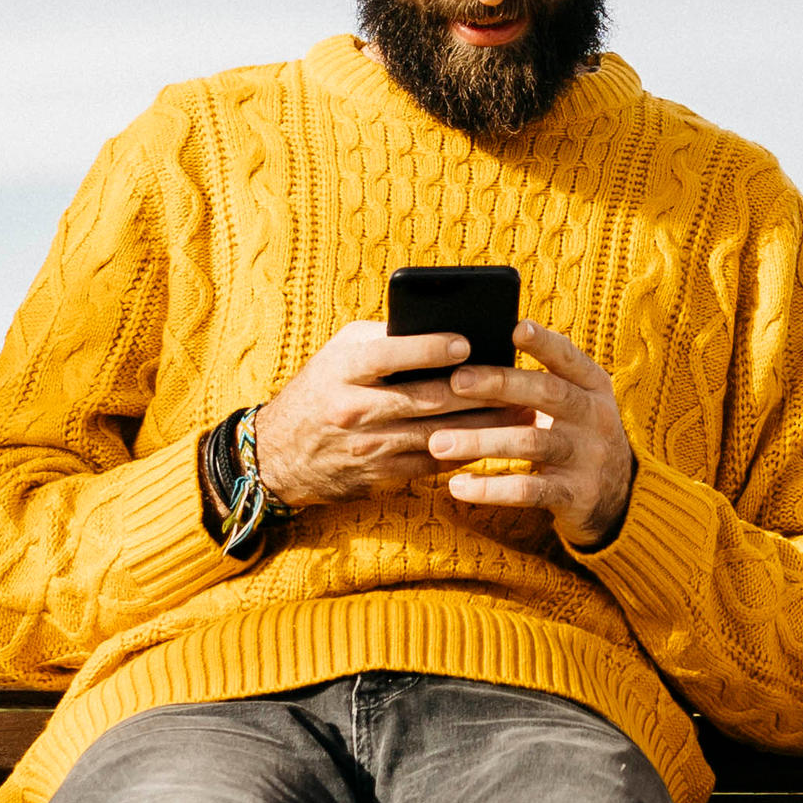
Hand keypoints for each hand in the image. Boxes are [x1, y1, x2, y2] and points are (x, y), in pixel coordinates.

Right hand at [248, 320, 537, 511]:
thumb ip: (383, 339)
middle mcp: (354, 409)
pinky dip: (467, 452)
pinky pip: (433, 463)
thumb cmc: (320, 389)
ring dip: (486, 427)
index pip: (389, 355)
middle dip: (479, 392)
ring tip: (524, 414)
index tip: (466, 341)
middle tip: (520, 383)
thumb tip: (443, 326)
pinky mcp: (380, 476)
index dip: (429, 348)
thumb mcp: (338, 354)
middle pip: (427, 399)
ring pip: (439, 435)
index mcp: (343, 370)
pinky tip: (496, 440)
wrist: (279, 455)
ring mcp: (368, 447)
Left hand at [440, 321, 637, 550]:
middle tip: (456, 381)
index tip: (516, 327)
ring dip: (481, 441)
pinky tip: (458, 485)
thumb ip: (539, 382)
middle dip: (500, 384)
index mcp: (592, 386)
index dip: (545, 343)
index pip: (569, 358)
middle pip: (547, 393)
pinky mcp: (574, 495)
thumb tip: (470, 357)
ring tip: (438, 442)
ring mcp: (586, 457)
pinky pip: (528, 489)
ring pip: (530, 442)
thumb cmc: (575, 435)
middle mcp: (594, 417)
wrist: (618, 495)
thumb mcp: (574, 403)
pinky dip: (491, 489)